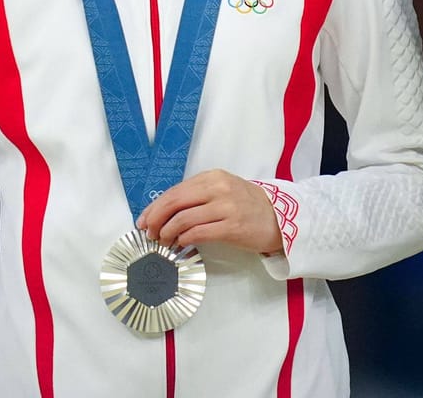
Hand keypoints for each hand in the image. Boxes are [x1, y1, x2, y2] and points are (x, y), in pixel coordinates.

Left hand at [138, 169, 284, 254]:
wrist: (279, 218)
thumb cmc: (247, 206)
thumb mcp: (223, 190)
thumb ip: (197, 195)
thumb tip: (163, 211)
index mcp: (214, 177)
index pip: (174, 191)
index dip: (154, 208)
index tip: (143, 221)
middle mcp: (219, 188)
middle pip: (174, 203)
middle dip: (155, 220)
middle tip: (149, 233)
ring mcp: (226, 207)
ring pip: (182, 219)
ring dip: (167, 233)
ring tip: (164, 241)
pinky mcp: (232, 227)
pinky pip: (197, 233)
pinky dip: (183, 240)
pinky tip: (181, 244)